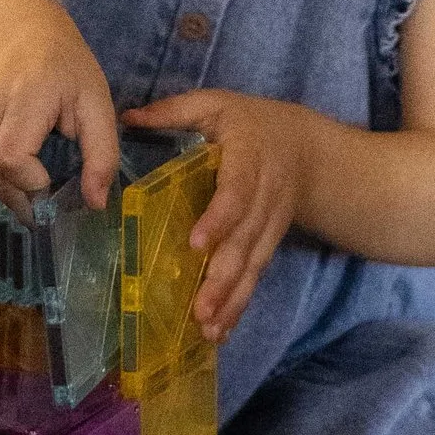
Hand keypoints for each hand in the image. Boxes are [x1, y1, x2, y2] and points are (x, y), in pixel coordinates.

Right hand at [0, 1, 120, 209]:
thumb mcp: (96, 102)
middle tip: (55, 204)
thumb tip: (95, 204)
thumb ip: (101, 153)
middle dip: (27, 200)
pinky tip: (25, 174)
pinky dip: (4, 180)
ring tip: (43, 189)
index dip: (33, 183)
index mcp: (23, 99)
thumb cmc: (64, 65)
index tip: (58, 184)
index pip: (11, 158)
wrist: (19, 32)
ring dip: (15, 194)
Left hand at [124, 89, 305, 335]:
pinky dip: (240, 305)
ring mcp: (270, 225)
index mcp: (250, 158)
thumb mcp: (217, 104)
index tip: (196, 243)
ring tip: (208, 329)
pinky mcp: (269, 244)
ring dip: (232, 299)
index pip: (237, 192)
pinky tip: (221, 330)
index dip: (220, 218)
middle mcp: (265, 197)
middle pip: (246, 241)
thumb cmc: (252, 123)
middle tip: (200, 309)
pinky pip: (255, 276)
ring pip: (252, 265)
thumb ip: (174, 111)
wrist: (308, 150)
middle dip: (224, 277)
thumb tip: (126, 117)